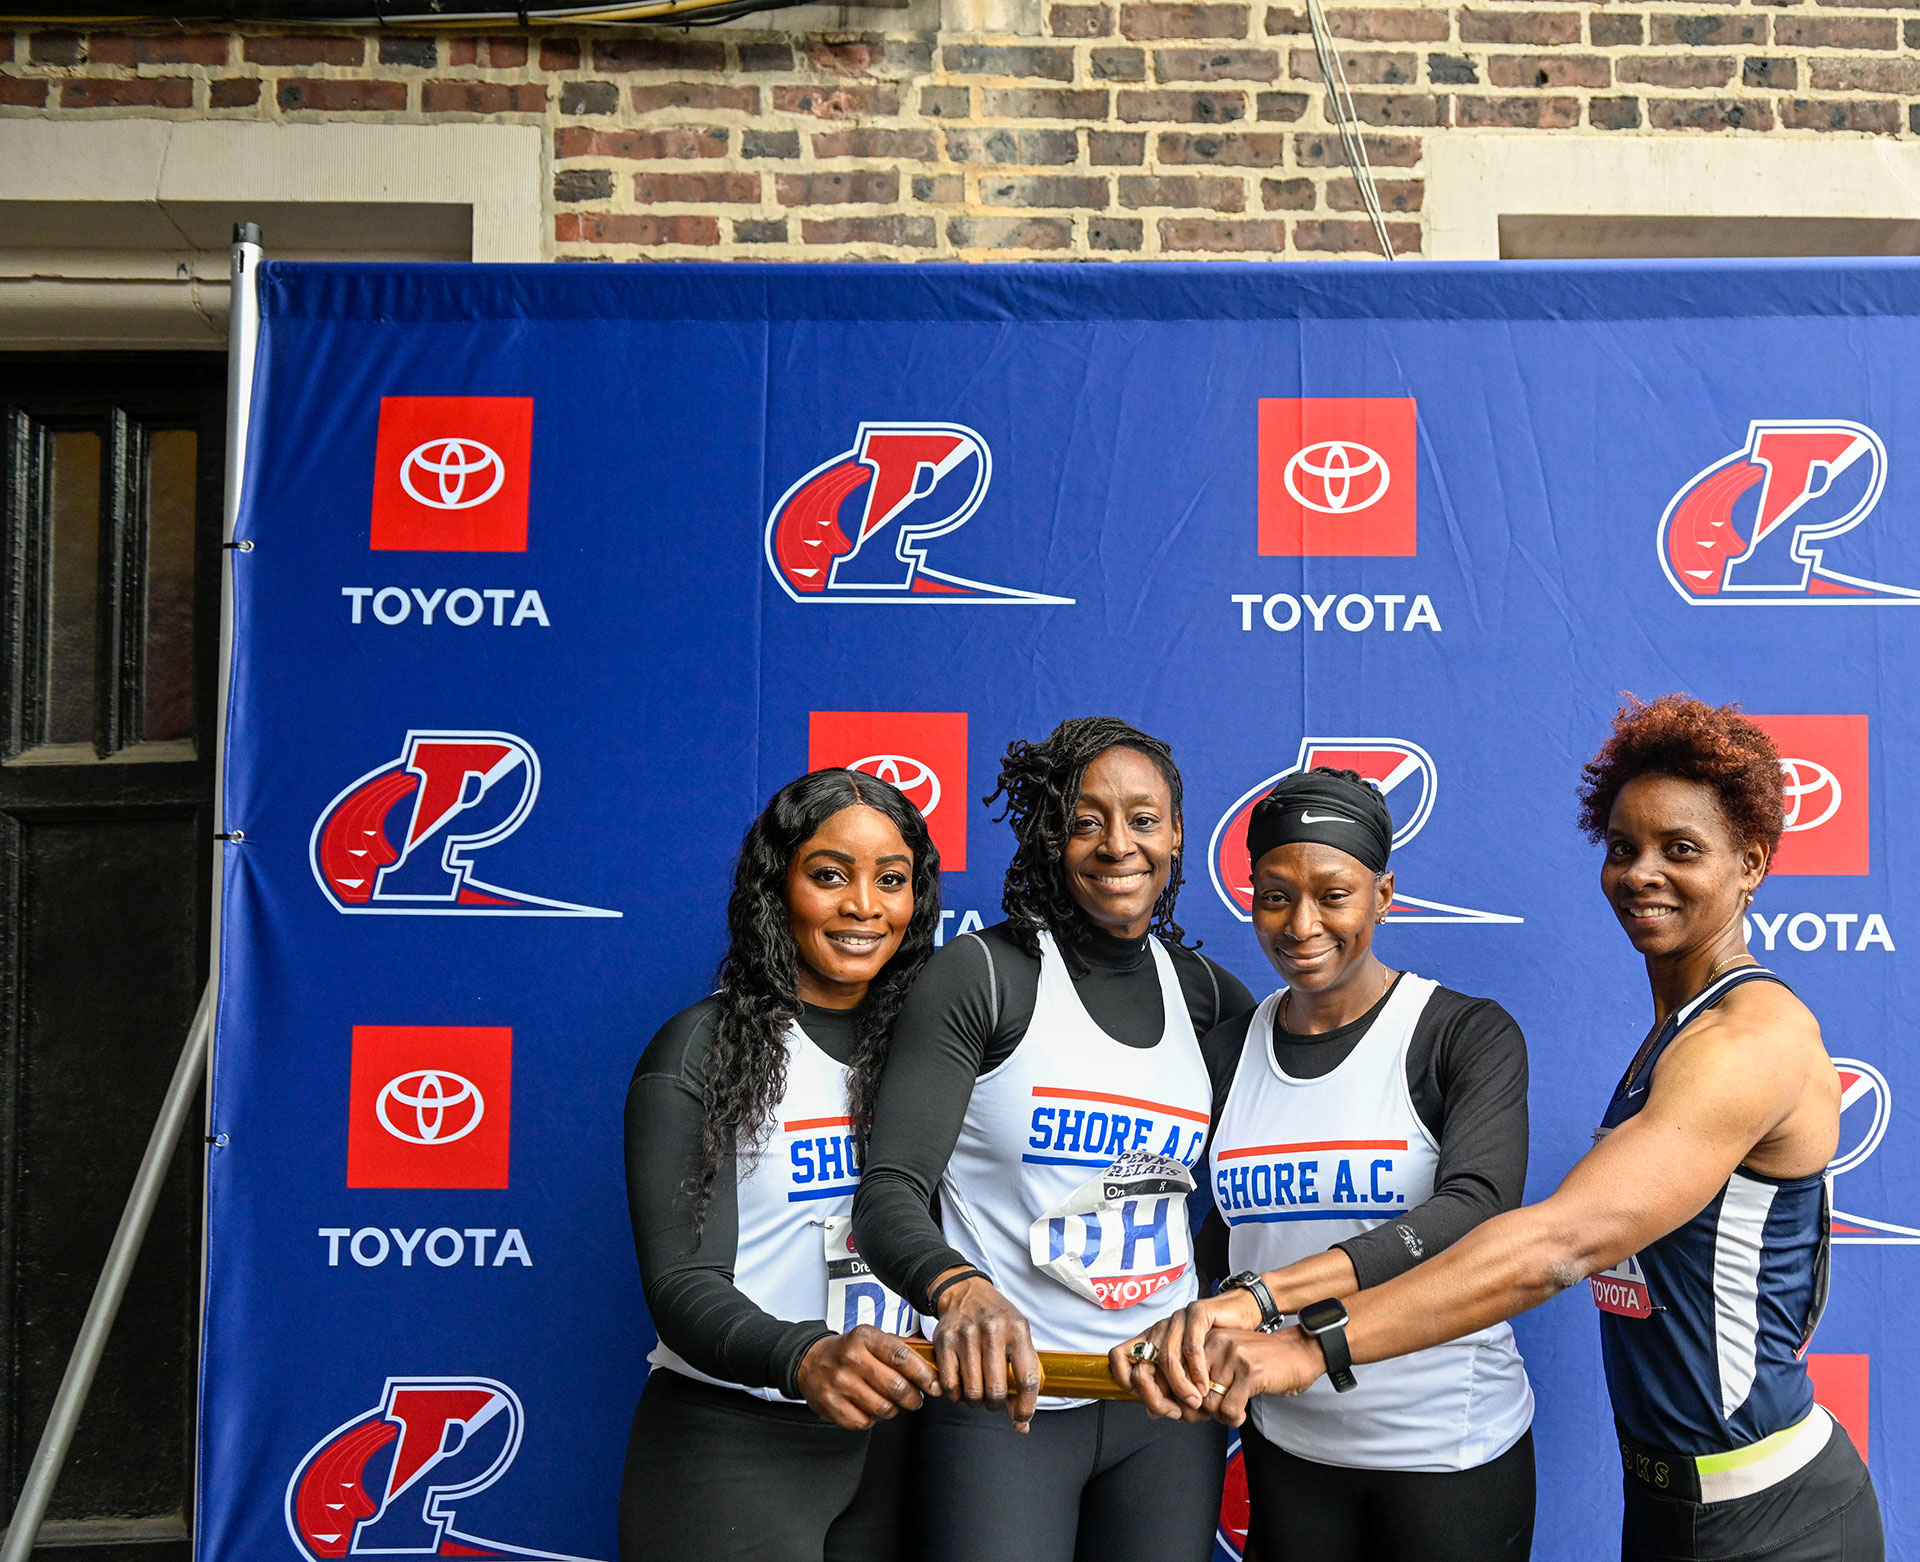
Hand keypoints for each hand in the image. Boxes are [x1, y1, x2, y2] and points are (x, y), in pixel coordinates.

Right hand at [795, 1325, 939, 1430]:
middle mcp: (851, 1358)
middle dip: (913, 1398)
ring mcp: (839, 1383)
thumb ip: (900, 1350)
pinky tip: (868, 1407)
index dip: (923, 1374)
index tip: (934, 1385)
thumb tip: (932, 1367)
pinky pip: (864, 1422)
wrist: (810, 1361)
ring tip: (889, 1402)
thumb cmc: (849, 1351)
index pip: (902, 1357)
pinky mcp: (830, 1405)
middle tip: (915, 1398)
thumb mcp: (872, 1339)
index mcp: (865, 1338)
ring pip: (883, 1408)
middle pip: (896, 1387)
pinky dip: (872, 1419)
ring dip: (892, 1409)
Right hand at [929, 1270, 1041, 1431]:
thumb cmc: (997, 1318)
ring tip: (977, 1392)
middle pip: (996, 1390)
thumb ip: (1022, 1376)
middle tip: (992, 1399)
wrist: (966, 1291)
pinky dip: (955, 1395)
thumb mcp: (1018, 1337)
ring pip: (972, 1391)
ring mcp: (967, 1335)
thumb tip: (1021, 1422)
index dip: (1026, 1406)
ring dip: (975, 1401)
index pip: (1027, 1378)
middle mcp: (993, 1330)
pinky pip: (949, 1384)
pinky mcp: (945, 1340)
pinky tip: (960, 1386)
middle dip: (994, 1404)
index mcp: (1017, 1330)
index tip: (1021, 1419)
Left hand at [1109, 1289, 1261, 1416]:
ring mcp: (1176, 1319)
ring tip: (1194, 1402)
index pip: (1118, 1357)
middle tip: (1176, 1412)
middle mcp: (1159, 1328)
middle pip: (1142, 1364)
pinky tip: (1205, 1384)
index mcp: (1150, 1338)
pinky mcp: (1197, 1313)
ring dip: (1180, 1386)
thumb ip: (1169, 1387)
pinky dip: (1197, 1370)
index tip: (1149, 1402)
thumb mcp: (1186, 1368)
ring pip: (1167, 1357)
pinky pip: (1191, 1345)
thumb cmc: (1213, 1345)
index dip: (1125, 1381)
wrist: (1239, 1315)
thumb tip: (1151, 1412)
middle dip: (1156, 1395)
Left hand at [1194, 1326, 1325, 1426]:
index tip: (1195, 1409)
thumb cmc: (1264, 1361)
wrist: (1300, 1352)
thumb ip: (1205, 1376)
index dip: (1184, 1398)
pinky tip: (1241, 1414)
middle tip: (1215, 1414)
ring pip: (1209, 1402)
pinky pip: (1229, 1408)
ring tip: (1231, 1413)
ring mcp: (1234, 1357)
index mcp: (1208, 1339)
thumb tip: (1182, 1408)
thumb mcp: (1228, 1360)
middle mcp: (1217, 1343)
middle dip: (1200, 1411)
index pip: (1179, 1373)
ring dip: (1219, 1416)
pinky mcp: (1250, 1373)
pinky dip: (1233, 1419)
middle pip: (1191, 1390)